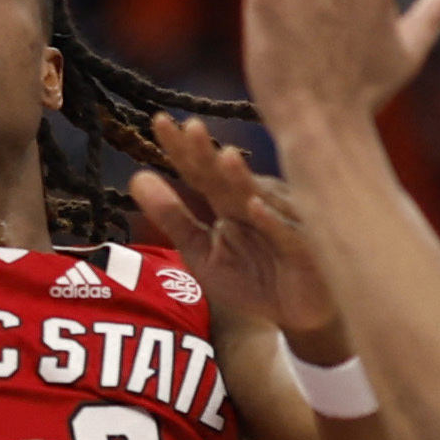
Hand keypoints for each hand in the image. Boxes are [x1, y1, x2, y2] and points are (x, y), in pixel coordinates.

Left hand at [127, 113, 334, 334]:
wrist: (296, 317)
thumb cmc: (252, 279)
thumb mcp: (201, 251)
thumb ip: (172, 216)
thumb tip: (136, 177)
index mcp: (229, 199)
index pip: (200, 170)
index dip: (181, 148)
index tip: (159, 122)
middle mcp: (256, 201)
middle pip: (226, 175)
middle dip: (209, 153)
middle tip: (191, 127)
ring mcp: (282, 222)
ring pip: (260, 197)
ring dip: (243, 179)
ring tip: (225, 158)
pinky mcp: (304, 250)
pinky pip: (286, 234)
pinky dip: (272, 221)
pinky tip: (255, 206)